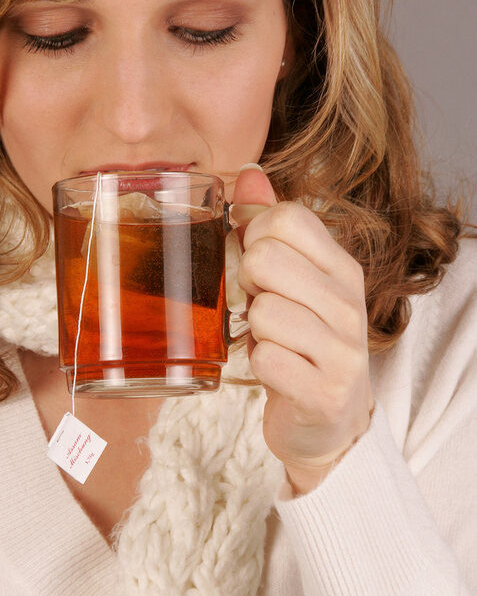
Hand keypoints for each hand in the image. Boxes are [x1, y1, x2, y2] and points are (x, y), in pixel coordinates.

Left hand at [233, 166, 373, 494]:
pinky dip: (259, 367)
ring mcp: (343, 349)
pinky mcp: (325, 392)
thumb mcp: (293, 279)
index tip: (258, 267)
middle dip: (247, 286)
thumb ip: (268, 224)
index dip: (252, 237)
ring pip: (262, 312)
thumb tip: (248, 172)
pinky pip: (266, 361)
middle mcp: (350, 302)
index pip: (285, 217)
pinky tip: (277, 372)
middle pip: (265, 259)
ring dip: (253, 333)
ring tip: (272, 344)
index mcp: (341, 265)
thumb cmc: (302, 342)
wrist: (327, 423)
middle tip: (262, 308)